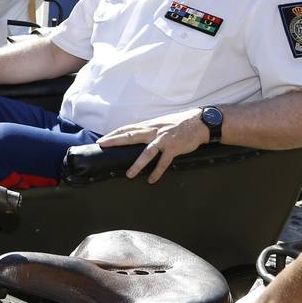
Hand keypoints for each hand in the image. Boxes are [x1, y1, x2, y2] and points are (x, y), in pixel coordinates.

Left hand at [94, 108, 209, 182]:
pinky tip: (151, 180)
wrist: (199, 122)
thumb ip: (148, 129)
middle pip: (131, 136)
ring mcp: (163, 140)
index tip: (102, 139)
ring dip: (138, 164)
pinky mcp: (174, 148)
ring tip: (129, 175)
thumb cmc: (178, 124)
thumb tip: (136, 135)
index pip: (127, 128)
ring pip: (147, 153)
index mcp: (149, 125)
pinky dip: (157, 172)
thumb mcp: (160, 123)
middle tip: (102, 145)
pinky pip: (164, 162)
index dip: (114, 134)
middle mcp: (154, 131)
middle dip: (115, 140)